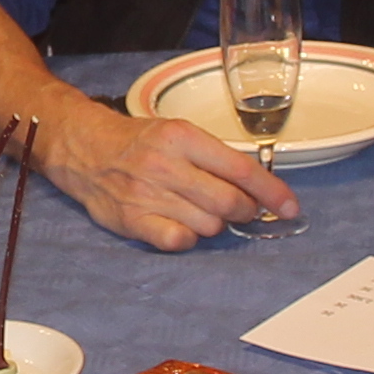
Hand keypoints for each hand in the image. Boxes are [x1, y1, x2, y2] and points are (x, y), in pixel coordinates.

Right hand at [37, 94, 294, 251]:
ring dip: (216, 223)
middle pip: (229, 202)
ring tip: (201, 210)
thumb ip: (214, 157)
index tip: (290, 207)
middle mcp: (166, 165)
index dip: (272, 192)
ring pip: (209, 225)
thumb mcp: (177, 133)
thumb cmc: (138, 141)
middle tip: (243, 209)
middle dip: (246, 211)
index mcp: (182, 137)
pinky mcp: (132, 220)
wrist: (83, 148)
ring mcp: (147, 195)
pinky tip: (182, 224)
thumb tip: (258, 187)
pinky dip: (189, 237)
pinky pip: (179, 240)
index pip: (240, 169)